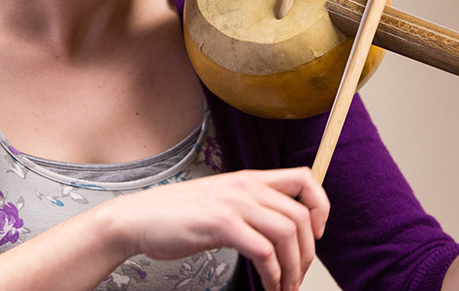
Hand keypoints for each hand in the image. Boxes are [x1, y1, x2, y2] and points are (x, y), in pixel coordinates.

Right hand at [109, 167, 328, 290]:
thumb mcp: (222, 200)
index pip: (305, 178)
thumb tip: (280, 227)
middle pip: (302, 215)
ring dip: (293, 268)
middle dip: (308, 253)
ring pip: (288, 233)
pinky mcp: (220, 224)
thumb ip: (250, 206)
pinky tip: (268, 285)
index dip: (321, 205)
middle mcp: (246, 186)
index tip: (317, 233)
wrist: (137, 219)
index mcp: (250, 178)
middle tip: (298, 276)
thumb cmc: (177, 215)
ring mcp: (234, 204)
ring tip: (284, 287)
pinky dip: (272, 273)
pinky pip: (263, 250)